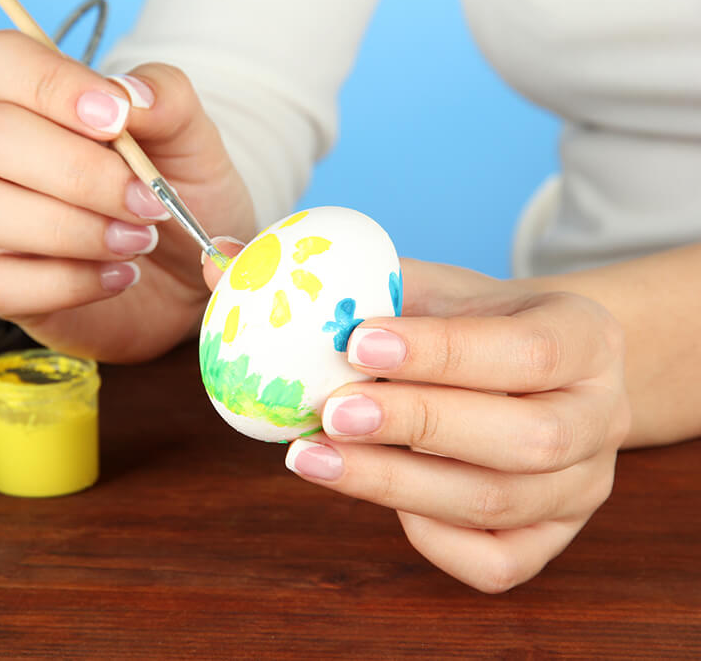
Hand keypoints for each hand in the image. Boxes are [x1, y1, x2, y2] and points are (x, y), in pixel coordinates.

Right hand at [0, 30, 255, 361]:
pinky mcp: (4, 288)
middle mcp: (0, 160)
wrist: (197, 272)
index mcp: (36, 105)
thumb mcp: (193, 140)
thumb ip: (168, 100)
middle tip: (147, 203)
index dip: (48, 84)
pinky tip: (120, 277)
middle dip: (79, 173)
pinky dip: (70, 282)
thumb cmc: (181, 195)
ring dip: (71, 229)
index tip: (116, 121)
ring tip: (137, 242)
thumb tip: (129, 96)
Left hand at [205, 253, 630, 591]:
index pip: (526, 352)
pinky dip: (432, 537)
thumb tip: (217, 259)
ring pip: (496, 503)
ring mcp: (581, 487)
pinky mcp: (552, 539)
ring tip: (311, 456)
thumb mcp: (427, 286)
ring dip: (395, 482)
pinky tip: (382, 499)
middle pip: (522, 438)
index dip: (441, 353)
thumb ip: (343, 277)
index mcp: (588, 337)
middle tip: (331, 411)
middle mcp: (600, 417)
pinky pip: (496, 560)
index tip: (357, 342)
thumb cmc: (472, 323)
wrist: (537, 368)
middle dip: (416, 425)